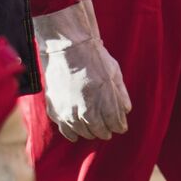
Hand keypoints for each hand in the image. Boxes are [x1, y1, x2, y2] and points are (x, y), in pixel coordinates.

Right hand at [32, 0, 131, 141]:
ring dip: (91, 132)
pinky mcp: (55, 109)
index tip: (120, 125)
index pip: (116, 124)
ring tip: (94, 129)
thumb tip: (126, 111)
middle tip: (108, 129)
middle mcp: (86, 111)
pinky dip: (73, 133)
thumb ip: (121, 95)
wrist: (66, 46)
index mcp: (104, 102)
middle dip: (106, 130)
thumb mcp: (114, 72)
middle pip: (100, 131)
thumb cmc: (93, 57)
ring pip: (83, 132)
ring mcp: (69, 112)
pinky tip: (77, 134)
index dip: (120, 125)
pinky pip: (66, 130)